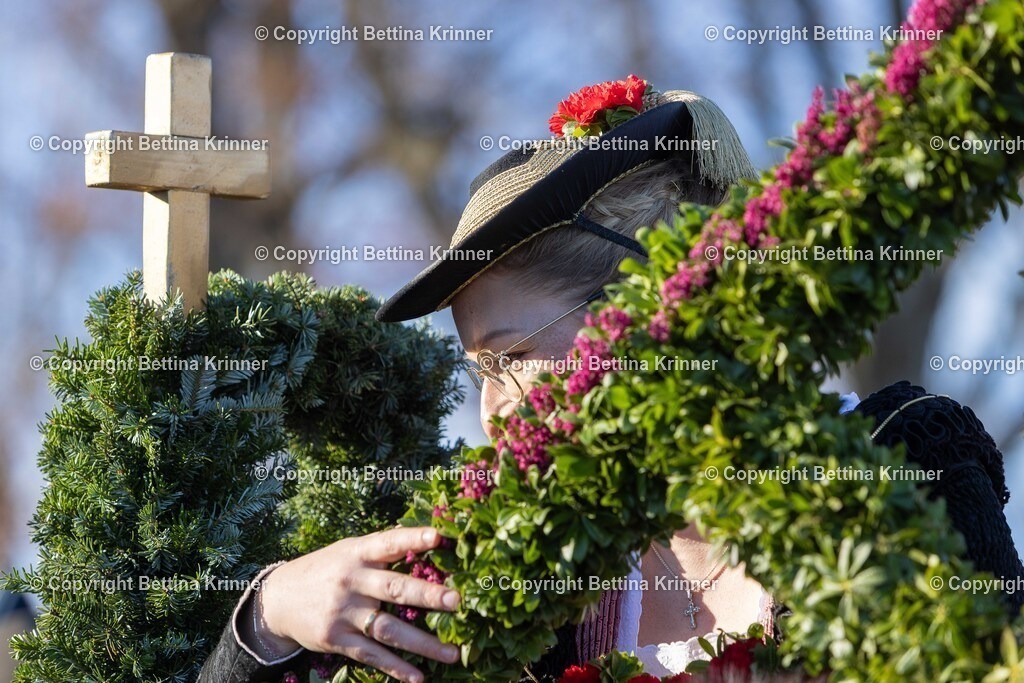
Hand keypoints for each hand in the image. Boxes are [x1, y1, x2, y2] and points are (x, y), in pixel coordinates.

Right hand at [255, 526, 460, 682]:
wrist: (278, 599)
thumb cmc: (326, 569)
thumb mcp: (349, 550)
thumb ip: (382, 548)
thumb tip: (428, 537)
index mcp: (358, 553)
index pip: (389, 543)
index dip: (413, 539)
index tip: (438, 537)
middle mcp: (352, 581)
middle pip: (394, 589)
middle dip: (427, 596)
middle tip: (456, 601)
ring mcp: (343, 613)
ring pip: (388, 629)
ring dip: (422, 643)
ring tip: (452, 653)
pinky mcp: (336, 639)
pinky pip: (371, 655)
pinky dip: (396, 667)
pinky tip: (419, 676)